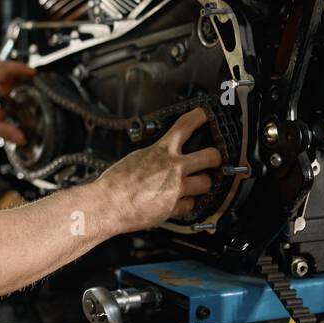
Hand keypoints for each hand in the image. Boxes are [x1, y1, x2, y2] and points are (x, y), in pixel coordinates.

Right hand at [94, 108, 221, 232]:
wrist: (108, 205)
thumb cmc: (115, 183)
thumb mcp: (136, 158)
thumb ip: (155, 155)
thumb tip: (164, 153)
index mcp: (161, 151)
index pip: (185, 126)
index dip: (200, 117)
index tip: (205, 115)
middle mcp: (173, 167)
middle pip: (210, 156)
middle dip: (215, 158)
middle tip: (213, 159)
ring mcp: (176, 188)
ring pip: (207, 183)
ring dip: (203, 184)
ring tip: (196, 185)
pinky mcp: (174, 207)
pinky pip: (191, 204)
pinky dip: (186, 203)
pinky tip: (178, 201)